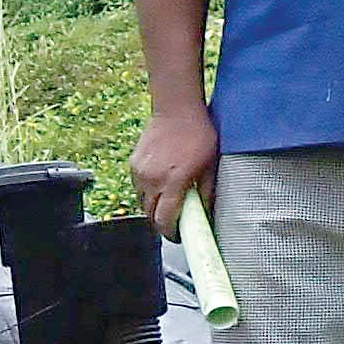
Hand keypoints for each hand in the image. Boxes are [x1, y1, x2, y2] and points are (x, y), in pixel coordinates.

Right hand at [132, 105, 221, 231]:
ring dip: (154, 207)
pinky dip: (148, 192)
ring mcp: (140, 172)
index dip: (171, 232)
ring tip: (169, 199)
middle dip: (161, 222)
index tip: (179, 235)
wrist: (176, 109)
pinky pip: (137, 188)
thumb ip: (207, 193)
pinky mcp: (133, 164)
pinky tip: (161, 184)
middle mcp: (152, 179)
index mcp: (172, 181)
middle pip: (150, 215)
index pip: (164, 219)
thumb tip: (208, 214)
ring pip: (142, 202)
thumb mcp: (211, 165)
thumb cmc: (198, 133)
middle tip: (176, 219)